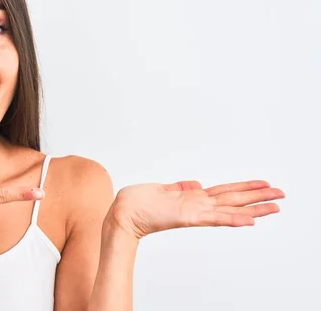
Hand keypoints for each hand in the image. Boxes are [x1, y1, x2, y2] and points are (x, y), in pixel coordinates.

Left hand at [106, 180, 284, 239]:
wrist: (122, 214)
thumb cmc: (137, 202)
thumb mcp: (161, 189)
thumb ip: (179, 187)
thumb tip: (195, 183)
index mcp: (191, 197)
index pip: (223, 192)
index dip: (243, 188)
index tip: (262, 185)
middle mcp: (196, 205)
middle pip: (233, 199)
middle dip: (257, 197)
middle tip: (281, 195)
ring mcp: (194, 211)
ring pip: (230, 209)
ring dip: (254, 208)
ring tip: (276, 206)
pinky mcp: (187, 216)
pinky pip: (214, 218)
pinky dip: (232, 219)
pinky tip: (250, 220)